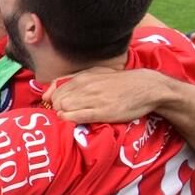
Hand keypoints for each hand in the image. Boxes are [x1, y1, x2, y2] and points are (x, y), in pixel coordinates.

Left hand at [45, 67, 161, 123]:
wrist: (146, 87)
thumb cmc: (119, 82)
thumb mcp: (95, 74)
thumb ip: (72, 80)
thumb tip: (47, 92)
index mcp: (83, 77)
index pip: (55, 90)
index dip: (53, 101)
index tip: (60, 106)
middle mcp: (86, 86)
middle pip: (56, 101)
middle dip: (57, 109)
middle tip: (66, 114)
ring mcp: (94, 99)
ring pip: (64, 108)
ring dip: (63, 115)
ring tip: (71, 118)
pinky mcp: (103, 112)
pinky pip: (77, 117)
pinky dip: (70, 120)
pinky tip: (73, 120)